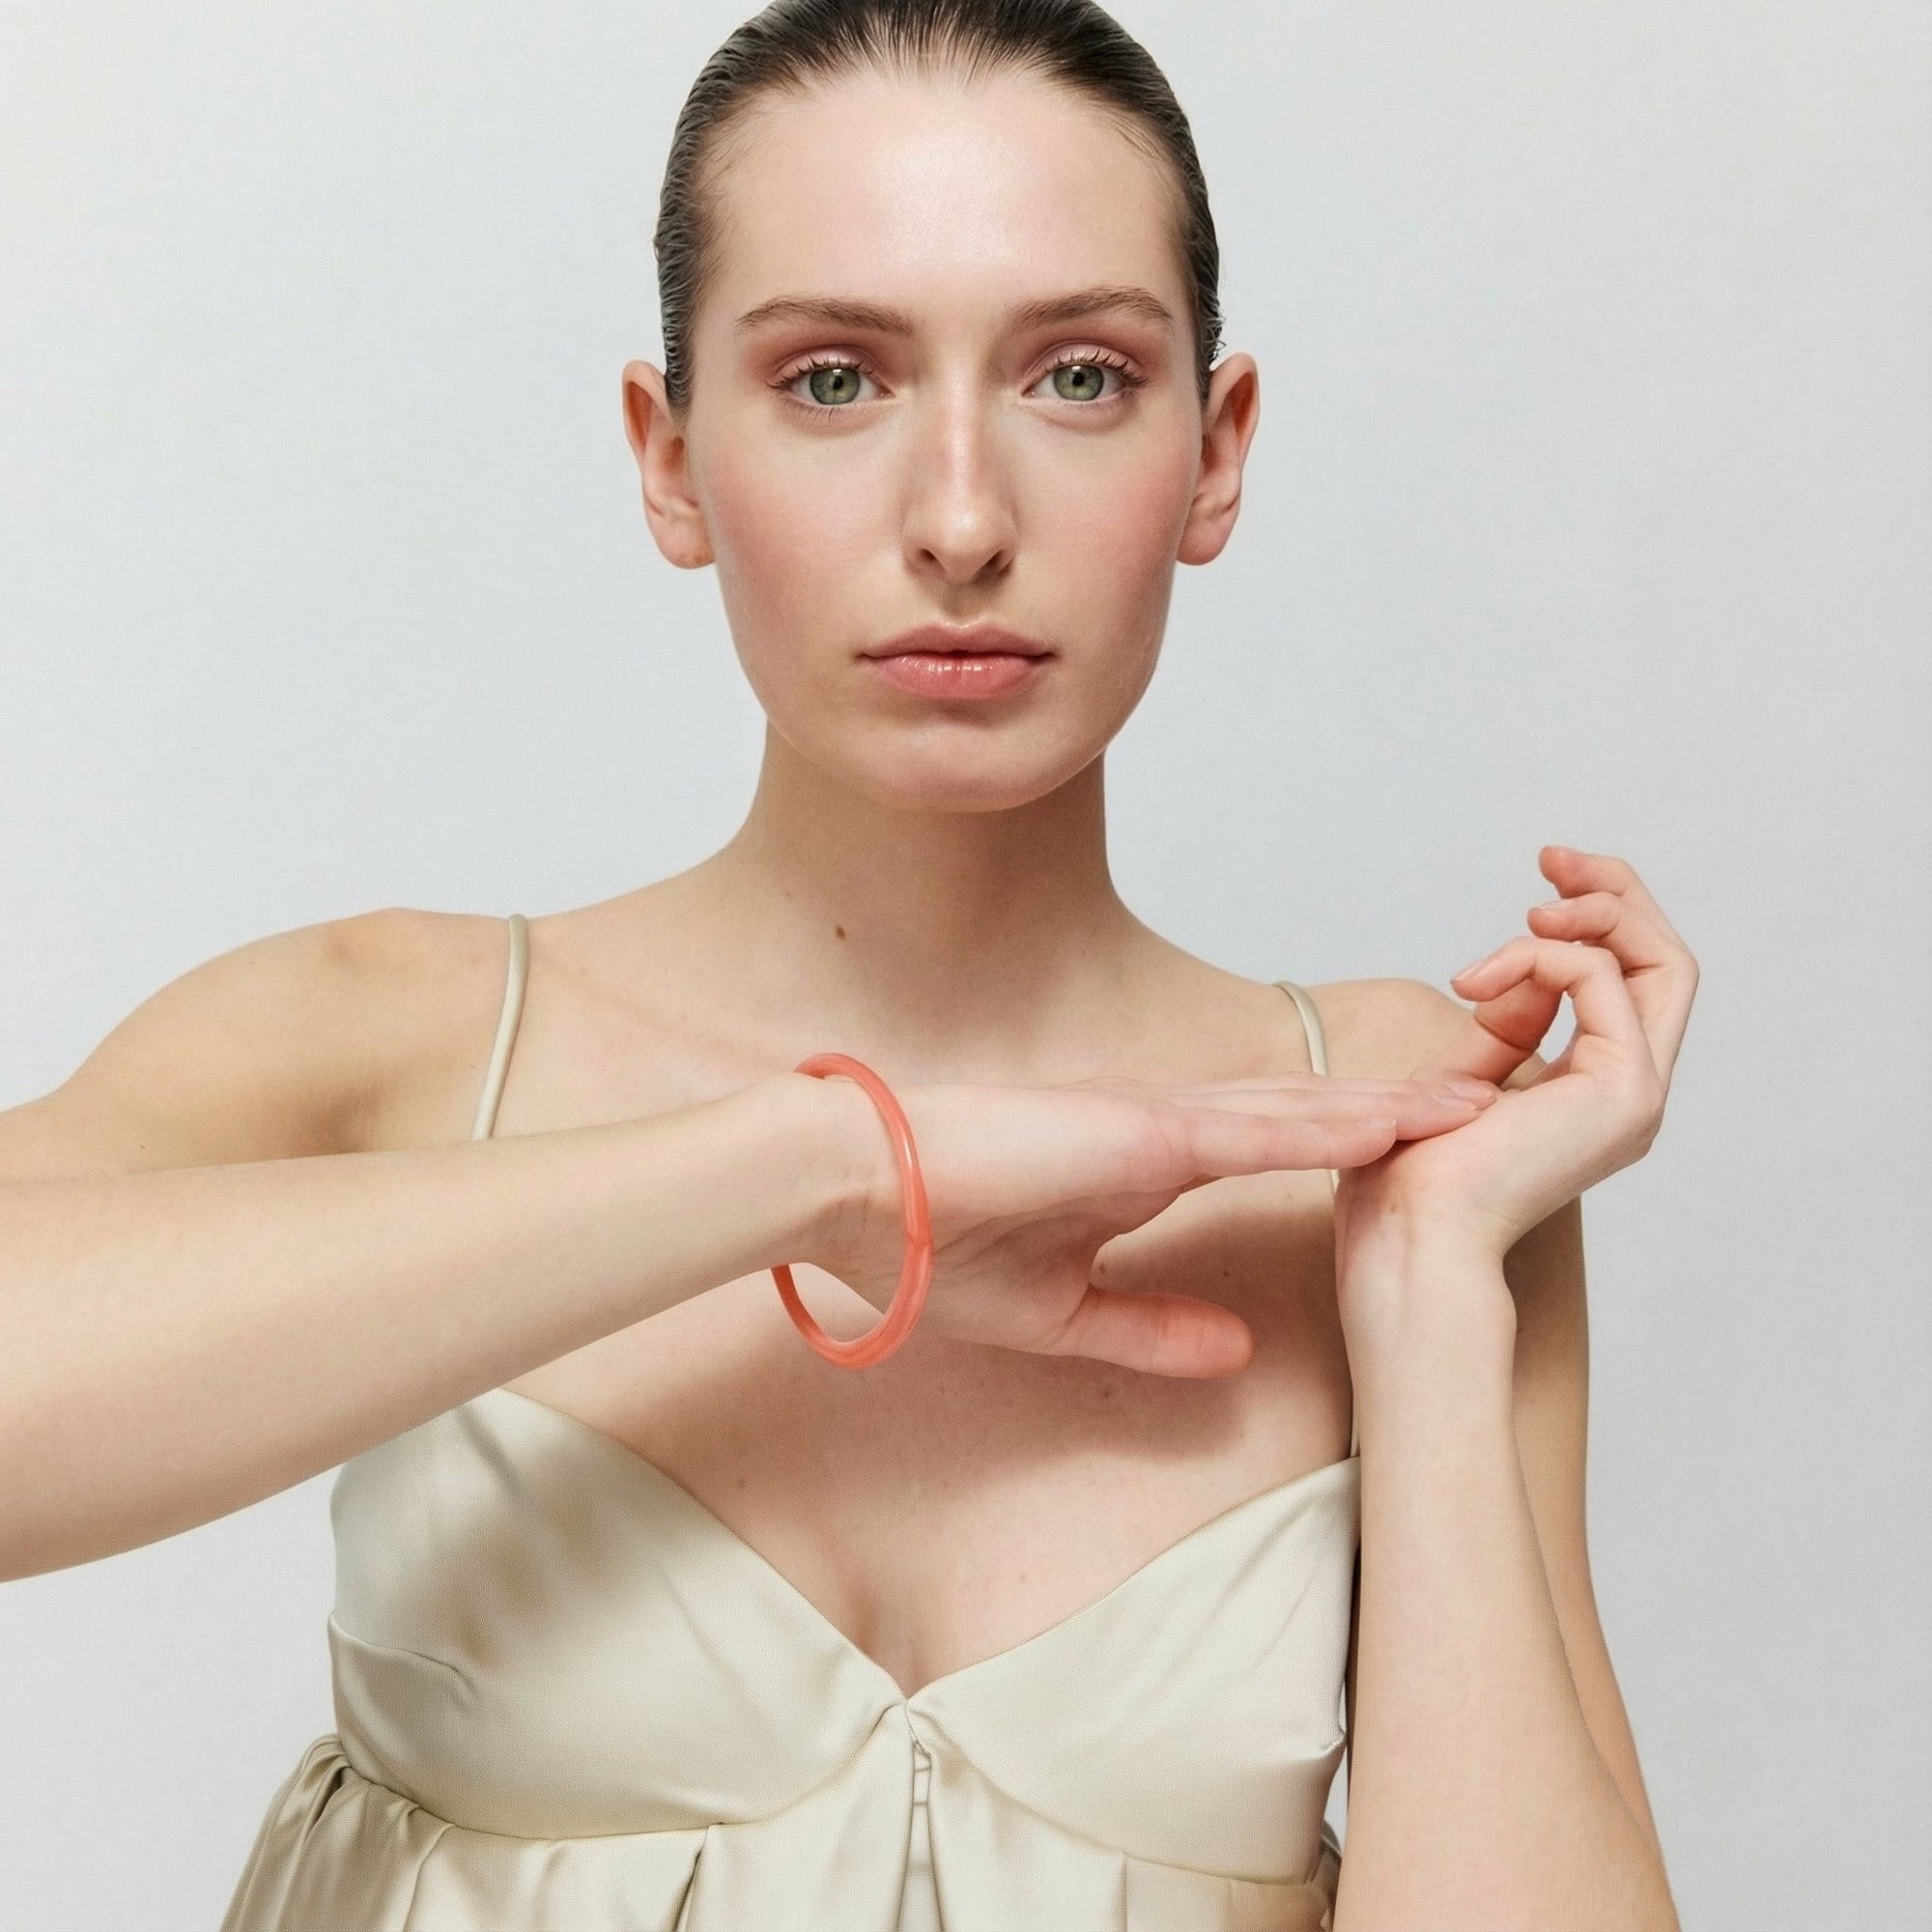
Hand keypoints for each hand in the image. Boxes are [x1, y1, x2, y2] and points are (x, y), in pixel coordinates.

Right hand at [800, 1066, 1498, 1377]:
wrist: (854, 1197)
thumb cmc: (931, 1245)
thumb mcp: (1065, 1314)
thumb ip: (1154, 1329)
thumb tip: (1238, 1353)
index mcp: (1146, 1162)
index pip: (1273, 1149)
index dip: (1351, 1142)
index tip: (1424, 1147)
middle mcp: (1164, 1127)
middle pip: (1309, 1116)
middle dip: (1401, 1110)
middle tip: (1490, 1101)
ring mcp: (1155, 1121)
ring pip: (1301, 1111)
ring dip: (1393, 1107)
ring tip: (1478, 1099)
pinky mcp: (1137, 1131)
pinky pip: (1255, 1131)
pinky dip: (1330, 1126)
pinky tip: (1398, 1122)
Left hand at [1333, 846, 1699, 1291]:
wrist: (1407, 1238)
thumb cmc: (1409, 1180)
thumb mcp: (1456, 1077)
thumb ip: (1501, 1025)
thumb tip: (1520, 967)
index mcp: (1597, 1093)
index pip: (1635, 980)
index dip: (1599, 913)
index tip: (1543, 875)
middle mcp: (1631, 1093)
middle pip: (1668, 962)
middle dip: (1615, 891)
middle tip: (1552, 859)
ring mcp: (1636, 1095)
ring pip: (1662, 962)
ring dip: (1592, 912)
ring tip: (1526, 917)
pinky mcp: (1623, 1092)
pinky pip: (1600, 979)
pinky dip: (1542, 958)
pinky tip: (1479, 983)